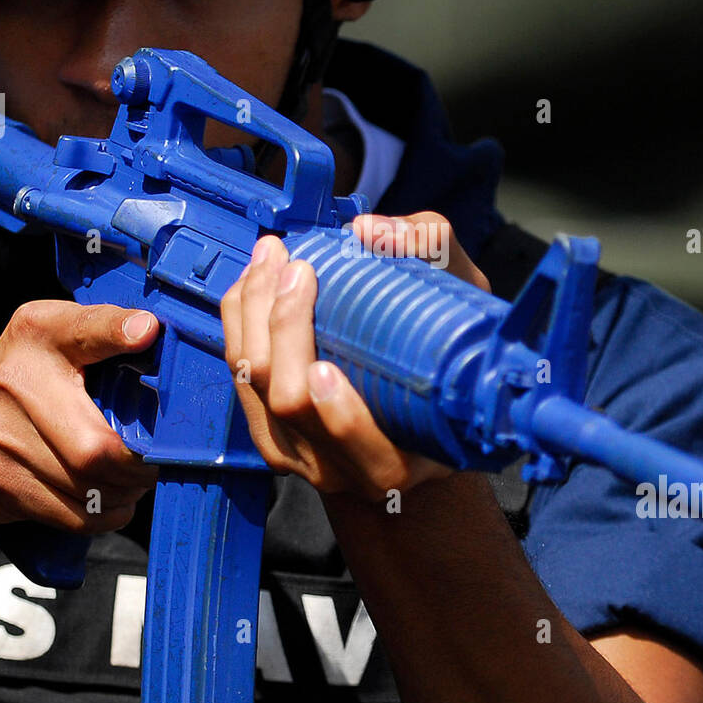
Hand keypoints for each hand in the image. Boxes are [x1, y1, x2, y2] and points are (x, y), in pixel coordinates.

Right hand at [0, 301, 160, 530]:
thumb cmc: (23, 390)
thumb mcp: (56, 346)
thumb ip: (102, 335)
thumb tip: (154, 332)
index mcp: (39, 334)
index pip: (83, 327)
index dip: (115, 330)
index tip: (147, 331)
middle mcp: (12, 379)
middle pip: (96, 448)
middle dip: (138, 468)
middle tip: (155, 466)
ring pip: (87, 488)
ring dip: (124, 493)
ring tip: (132, 482)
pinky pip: (69, 513)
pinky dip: (103, 514)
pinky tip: (109, 500)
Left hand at [220, 212, 490, 502]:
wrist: (415, 420)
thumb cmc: (446, 364)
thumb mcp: (465, 314)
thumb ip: (432, 259)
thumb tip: (370, 232)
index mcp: (397, 463)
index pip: (364, 451)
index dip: (341, 416)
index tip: (327, 369)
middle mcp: (342, 470)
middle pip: (290, 402)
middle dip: (284, 328)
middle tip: (298, 268)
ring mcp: (296, 454)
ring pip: (254, 382)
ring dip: (253, 312)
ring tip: (272, 258)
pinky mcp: (267, 430)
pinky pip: (237, 371)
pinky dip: (238, 319)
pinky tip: (253, 281)